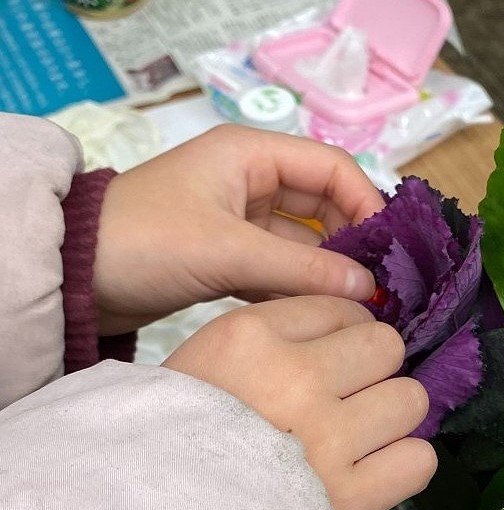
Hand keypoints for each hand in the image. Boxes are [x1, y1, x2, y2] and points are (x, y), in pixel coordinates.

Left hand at [94, 124, 385, 334]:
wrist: (71, 277)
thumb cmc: (145, 243)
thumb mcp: (229, 253)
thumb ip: (303, 271)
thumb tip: (370, 291)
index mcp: (250, 156)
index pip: (332, 168)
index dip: (366, 204)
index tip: (389, 250)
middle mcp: (250, 181)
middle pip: (325, 206)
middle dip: (352, 244)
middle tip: (379, 287)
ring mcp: (240, 220)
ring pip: (305, 243)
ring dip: (328, 273)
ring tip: (358, 308)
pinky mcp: (229, 255)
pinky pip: (281, 268)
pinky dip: (299, 288)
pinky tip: (321, 315)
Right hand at [162, 295, 435, 509]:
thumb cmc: (172, 442)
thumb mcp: (205, 363)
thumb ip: (274, 338)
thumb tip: (354, 325)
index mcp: (249, 338)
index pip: (341, 309)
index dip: (342, 335)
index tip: (329, 360)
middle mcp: (296, 379)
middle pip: (386, 347)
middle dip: (373, 372)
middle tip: (346, 402)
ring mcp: (328, 438)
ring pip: (410, 400)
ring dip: (391, 419)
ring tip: (358, 441)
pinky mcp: (350, 496)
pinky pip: (418, 460)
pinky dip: (402, 466)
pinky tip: (373, 474)